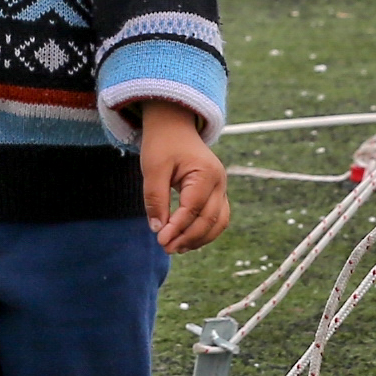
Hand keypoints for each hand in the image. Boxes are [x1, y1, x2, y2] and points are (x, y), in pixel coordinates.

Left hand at [140, 101, 229, 254]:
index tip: (161, 240)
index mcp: (205, 172)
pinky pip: (217, 218)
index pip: (193, 208)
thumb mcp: (153, 168)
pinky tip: (185, 240)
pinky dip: (204, 232)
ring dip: (199, 239)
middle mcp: (220, 181)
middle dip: (188, 237)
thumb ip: (155, 198)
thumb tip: (158, 229)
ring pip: (218, 222)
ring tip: (176, 248)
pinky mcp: (217, 193)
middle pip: (209, 219)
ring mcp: (221, 188)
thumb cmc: (163, 144)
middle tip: (166, 248)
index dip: (178, 227)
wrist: (174, 127)